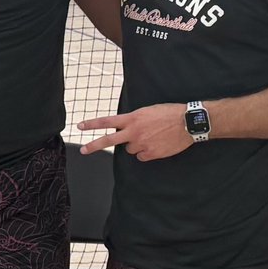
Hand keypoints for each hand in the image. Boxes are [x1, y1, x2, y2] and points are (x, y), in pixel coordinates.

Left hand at [78, 104, 193, 161]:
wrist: (187, 122)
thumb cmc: (169, 113)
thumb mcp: (147, 111)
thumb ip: (133, 120)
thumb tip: (125, 129)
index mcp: (132, 118)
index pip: (107, 121)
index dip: (92, 124)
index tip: (80, 126)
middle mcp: (134, 132)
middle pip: (109, 140)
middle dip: (93, 145)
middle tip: (83, 150)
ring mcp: (142, 144)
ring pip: (130, 149)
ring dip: (136, 145)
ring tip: (151, 137)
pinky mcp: (151, 154)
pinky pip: (141, 156)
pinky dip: (146, 153)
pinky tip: (156, 145)